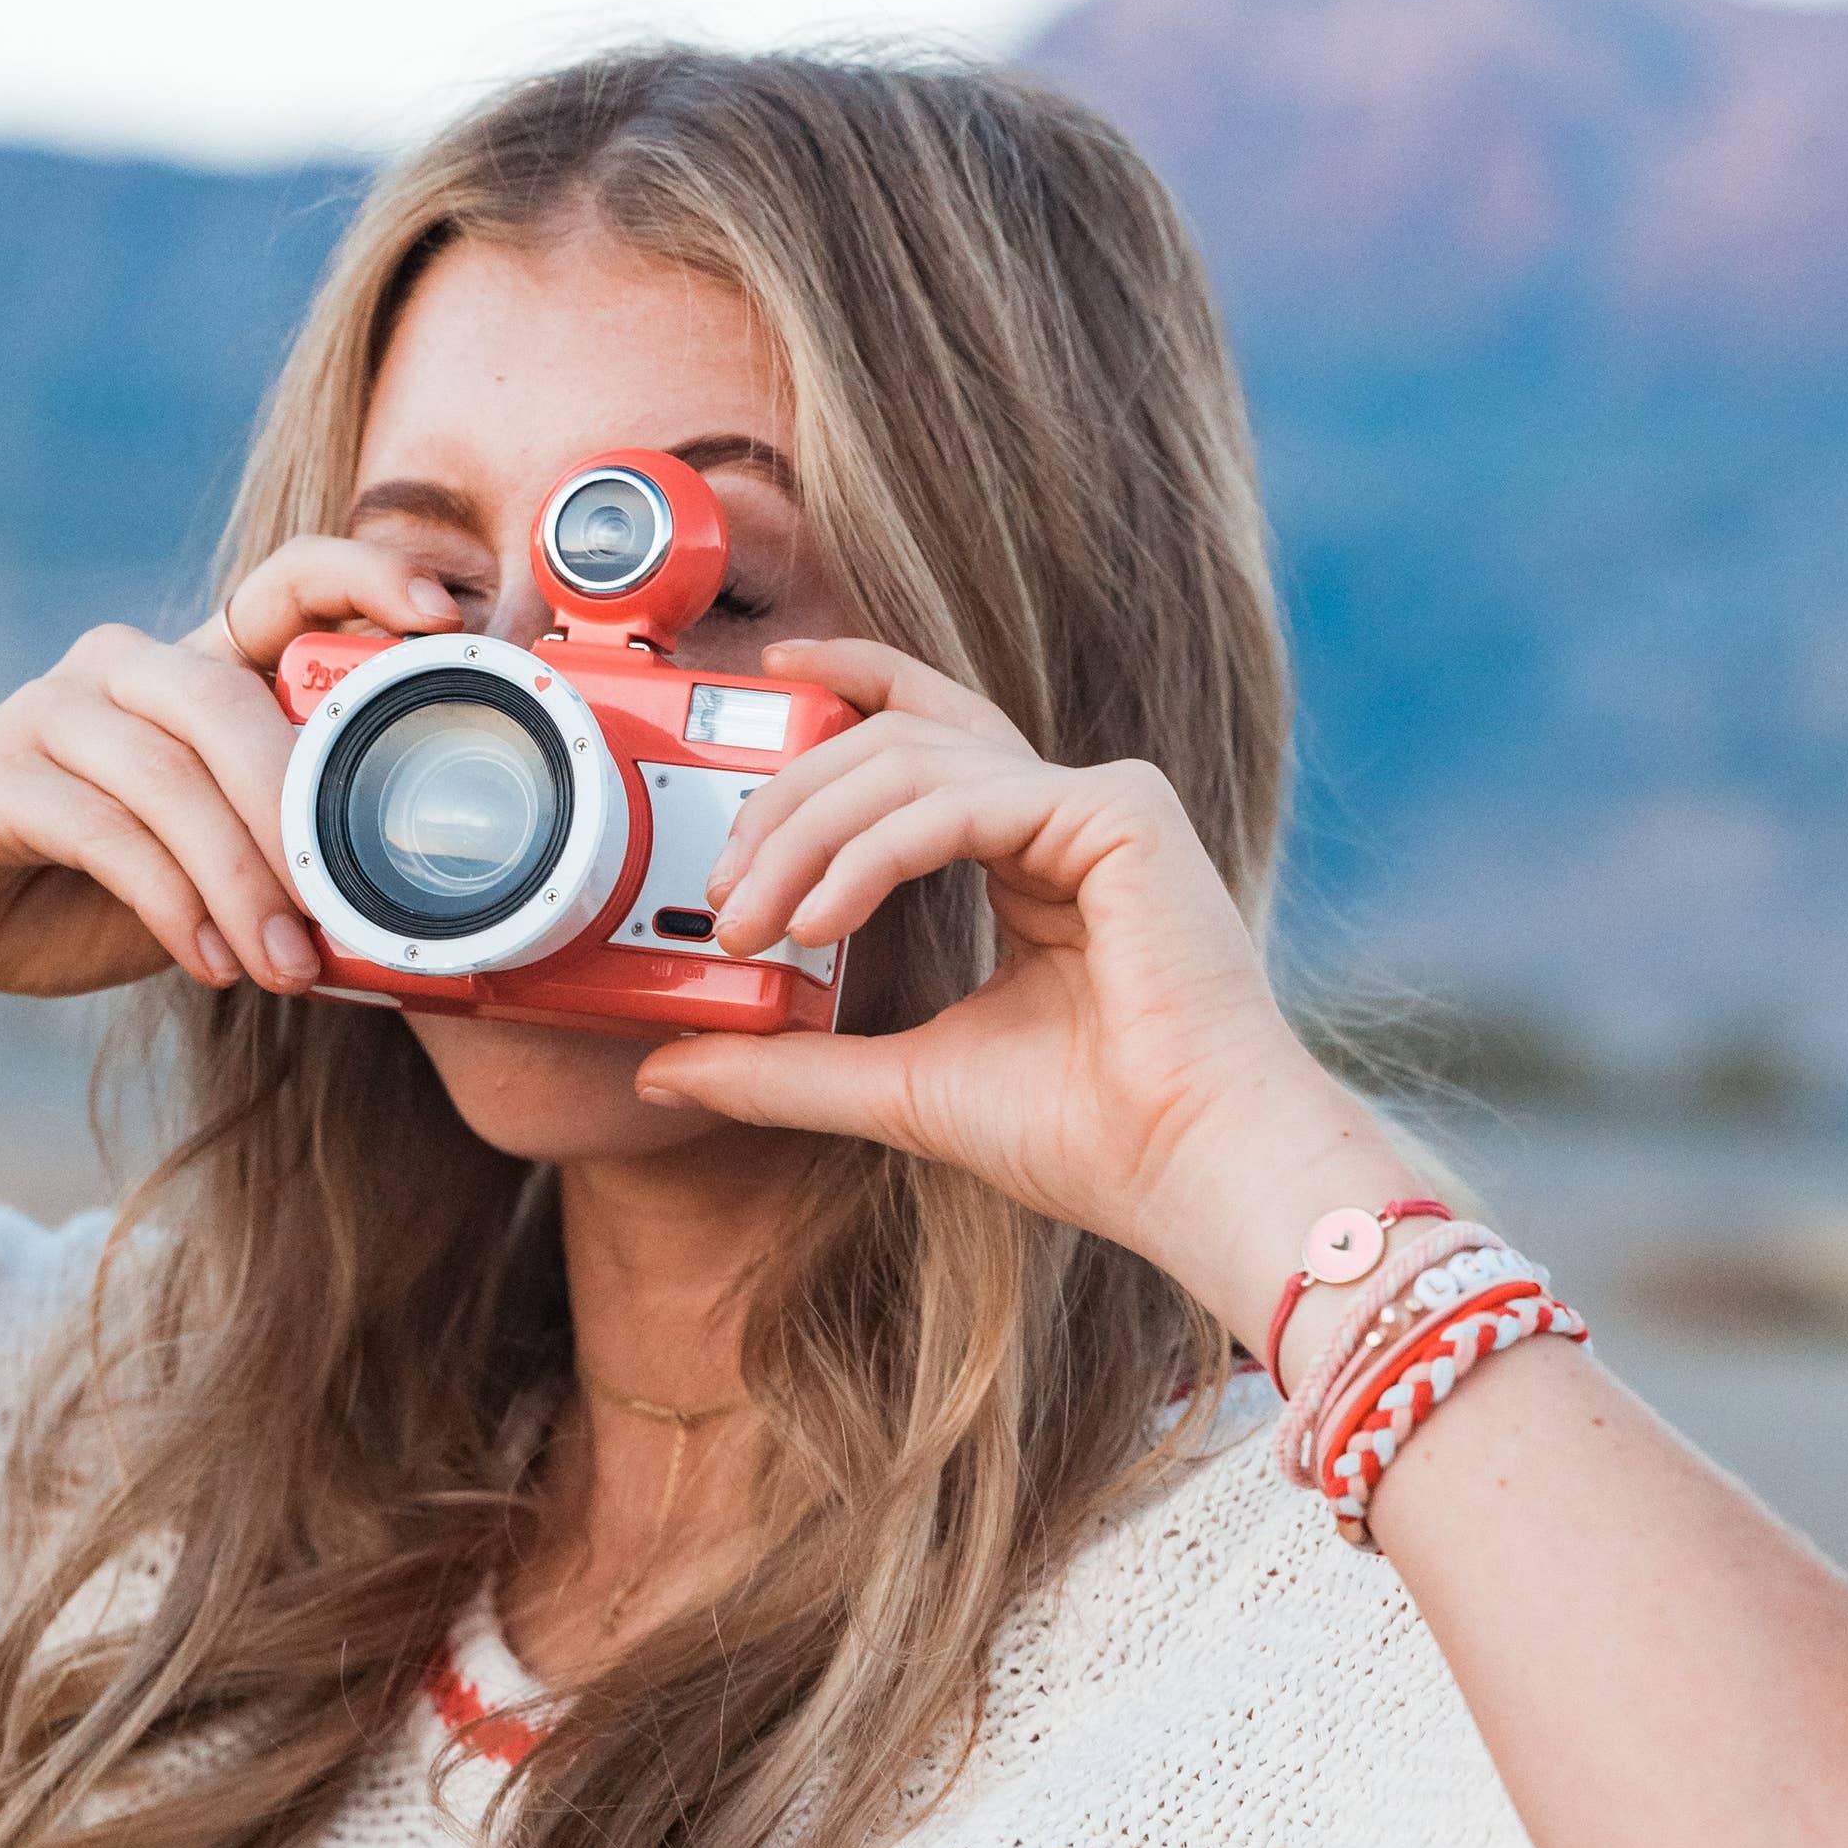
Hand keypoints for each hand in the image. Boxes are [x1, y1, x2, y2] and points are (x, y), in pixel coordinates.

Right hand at [0, 538, 469, 1007]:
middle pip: (232, 700)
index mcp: (195, 672)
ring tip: (285, 966)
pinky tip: (205, 964)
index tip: (441, 612)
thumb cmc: (75, 890)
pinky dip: (168, 902)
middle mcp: (127, 669)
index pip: (288, 585)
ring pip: (172, 771)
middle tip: (351, 914)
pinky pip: (102, 827)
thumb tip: (401, 926)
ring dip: (242, 878)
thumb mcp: (200, 879)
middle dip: (301, 810)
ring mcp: (53, 711)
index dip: (364, 577)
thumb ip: (280, 870)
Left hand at [642, 641, 1400, 1343]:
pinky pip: (959, 802)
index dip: (848, 684)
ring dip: (810, 834)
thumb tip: (662, 1071)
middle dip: (789, 803)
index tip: (768, 678)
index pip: (927, 736)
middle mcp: (1068, 813)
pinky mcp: (1119, 813)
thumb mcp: (894, 1083)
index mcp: (1034, 853)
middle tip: (721, 893)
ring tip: (755, 919)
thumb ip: (786, 1065)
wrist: (1185, 1169)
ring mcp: (1100, 803)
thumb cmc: (1083, 1138)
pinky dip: (872, 854)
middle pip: (898, 740)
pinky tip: (819, 918)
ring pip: (914, 760)